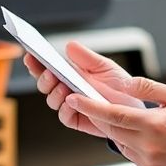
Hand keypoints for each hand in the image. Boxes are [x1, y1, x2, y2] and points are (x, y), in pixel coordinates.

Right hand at [24, 42, 142, 138]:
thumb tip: (69, 45)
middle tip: (50, 73)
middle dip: (43, 78)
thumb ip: (86, 57)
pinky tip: (71, 102)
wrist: (134, 107)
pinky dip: (65, 109)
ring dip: (54, 93)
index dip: (35, 62)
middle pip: (44, 84)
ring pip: (51, 100)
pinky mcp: (77, 120)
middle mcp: (67, 89)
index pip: (47, 67)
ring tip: (64, 87)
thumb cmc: (119, 86)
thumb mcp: (105, 66)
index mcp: (70, 73)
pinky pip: (64, 116)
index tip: (30, 55)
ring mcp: (70, 105)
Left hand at [67, 69, 165, 165]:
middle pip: (111, 129)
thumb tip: (125, 84)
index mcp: (154, 125)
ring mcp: (149, 162)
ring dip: (116, 130)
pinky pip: (131, 155)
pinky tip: (142, 135)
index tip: (73, 98)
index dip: (90, 106)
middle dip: (97, 116)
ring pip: (120, 143)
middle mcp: (148, 146)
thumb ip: (150, 88)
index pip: (113, 114)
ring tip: (122, 118)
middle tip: (87, 102)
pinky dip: (130, 143)